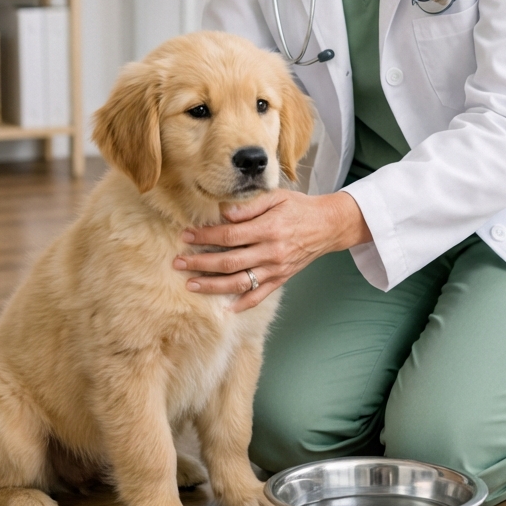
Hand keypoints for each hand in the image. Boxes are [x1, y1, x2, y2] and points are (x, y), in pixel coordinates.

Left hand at [173, 189, 370, 311]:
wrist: (327, 225)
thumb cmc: (299, 207)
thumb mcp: (276, 196)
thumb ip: (250, 206)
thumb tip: (223, 214)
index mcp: (268, 228)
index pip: (229, 235)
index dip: (205, 236)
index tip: (186, 235)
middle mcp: (270, 252)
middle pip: (228, 261)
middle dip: (199, 263)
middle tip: (178, 262)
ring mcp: (275, 268)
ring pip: (239, 282)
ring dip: (212, 286)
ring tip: (190, 285)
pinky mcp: (281, 279)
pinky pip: (259, 296)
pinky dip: (242, 304)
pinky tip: (224, 308)